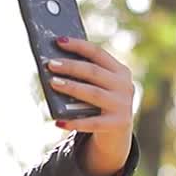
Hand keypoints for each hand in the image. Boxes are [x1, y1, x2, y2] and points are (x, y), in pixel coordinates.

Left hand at [47, 36, 134, 175]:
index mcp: (120, 71)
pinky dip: (75, 122)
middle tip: (50, 64)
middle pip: (94, 72)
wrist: (117, 134)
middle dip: (71, 66)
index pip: (98, 53)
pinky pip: (92, 122)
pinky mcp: (117, 124)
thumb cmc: (100, 103)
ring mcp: (122, 106)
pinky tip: (59, 121)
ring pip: (93, 93)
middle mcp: (125, 86)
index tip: (58, 41)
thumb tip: (54, 64)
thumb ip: (85, 76)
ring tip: (53, 83)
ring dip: (72, 87)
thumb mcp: (100, 86)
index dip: (78, 45)